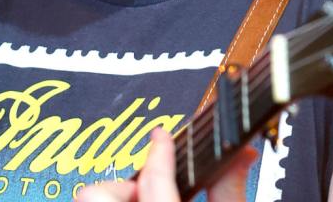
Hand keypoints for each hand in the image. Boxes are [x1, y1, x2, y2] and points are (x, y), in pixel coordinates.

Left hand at [76, 128, 257, 201]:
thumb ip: (229, 192)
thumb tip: (242, 151)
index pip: (155, 184)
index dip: (160, 154)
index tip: (161, 137)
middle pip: (95, 193)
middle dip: (122, 184)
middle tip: (151, 188)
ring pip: (90, 201)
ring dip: (119, 196)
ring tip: (149, 201)